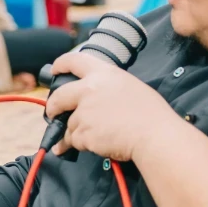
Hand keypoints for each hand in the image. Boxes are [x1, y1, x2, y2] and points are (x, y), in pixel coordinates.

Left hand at [43, 51, 166, 162]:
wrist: (154, 135)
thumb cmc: (151, 114)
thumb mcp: (131, 86)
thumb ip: (108, 88)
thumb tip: (98, 99)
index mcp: (103, 74)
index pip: (75, 61)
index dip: (61, 64)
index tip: (55, 69)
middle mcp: (89, 90)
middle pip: (59, 96)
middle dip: (53, 107)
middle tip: (53, 113)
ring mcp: (84, 112)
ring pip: (69, 124)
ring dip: (76, 132)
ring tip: (95, 138)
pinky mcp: (83, 133)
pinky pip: (74, 140)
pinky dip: (82, 145)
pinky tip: (96, 145)